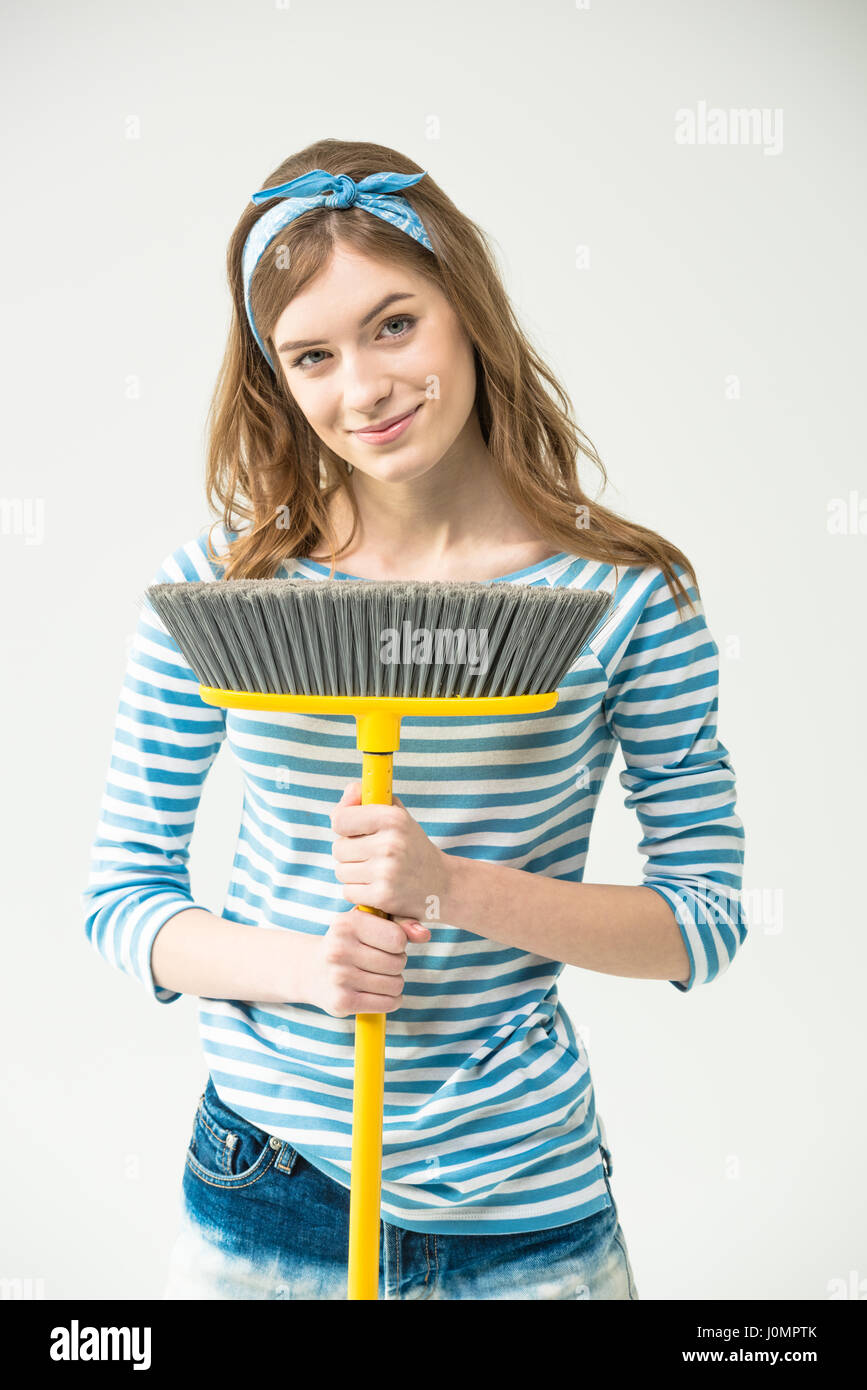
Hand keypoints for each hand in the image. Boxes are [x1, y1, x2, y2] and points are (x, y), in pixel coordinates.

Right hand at [308, 907, 430, 1016]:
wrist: (310, 969)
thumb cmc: (350, 942)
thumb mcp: (369, 923)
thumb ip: (400, 923)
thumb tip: (425, 934)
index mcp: (347, 924)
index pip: (398, 939)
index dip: (398, 944)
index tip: (385, 944)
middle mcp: (339, 949)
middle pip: (398, 963)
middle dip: (396, 964)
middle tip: (379, 962)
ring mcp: (339, 977)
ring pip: (396, 985)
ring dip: (393, 983)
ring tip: (377, 977)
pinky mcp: (341, 1002)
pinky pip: (387, 1003)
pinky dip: (391, 1000)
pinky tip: (378, 993)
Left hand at [330, 781, 449, 921]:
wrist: (442, 885)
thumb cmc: (411, 847)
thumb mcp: (397, 815)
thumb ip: (367, 798)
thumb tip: (347, 792)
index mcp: (393, 819)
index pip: (340, 819)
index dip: (343, 825)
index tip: (354, 830)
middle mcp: (390, 844)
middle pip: (338, 848)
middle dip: (350, 853)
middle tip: (372, 855)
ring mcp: (386, 872)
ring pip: (341, 871)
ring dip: (353, 873)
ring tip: (377, 871)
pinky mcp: (383, 896)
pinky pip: (348, 891)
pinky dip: (358, 892)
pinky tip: (377, 887)